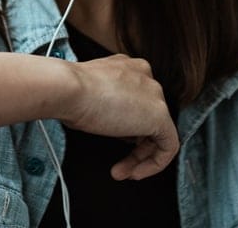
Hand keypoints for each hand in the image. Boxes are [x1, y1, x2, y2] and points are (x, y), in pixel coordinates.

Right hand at [60, 54, 178, 179]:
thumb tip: (110, 123)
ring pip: (158, 131)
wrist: (69, 88)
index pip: (136, 101)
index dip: (126, 127)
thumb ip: (107, 103)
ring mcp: (154, 93)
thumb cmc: (70, 92)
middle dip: (134, 145)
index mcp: (127, 66)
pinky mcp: (160, 115)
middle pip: (147, 116)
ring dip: (140, 157)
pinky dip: (154, 163)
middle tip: (119, 163)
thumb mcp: (89, 94)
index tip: (114, 142)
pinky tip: (135, 171)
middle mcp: (144, 75)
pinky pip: (168, 145)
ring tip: (122, 172)